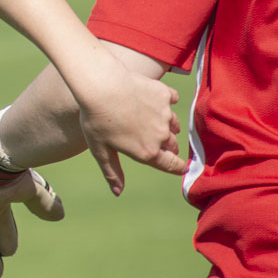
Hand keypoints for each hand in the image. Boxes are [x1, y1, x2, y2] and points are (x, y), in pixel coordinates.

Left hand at [74, 44, 184, 194]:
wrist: (101, 85)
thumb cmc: (96, 119)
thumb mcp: (100, 150)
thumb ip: (112, 172)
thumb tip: (117, 192)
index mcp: (148, 152)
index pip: (172, 165)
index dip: (177, 167)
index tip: (181, 167)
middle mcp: (161, 135)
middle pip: (172, 145)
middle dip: (168, 147)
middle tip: (157, 142)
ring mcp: (165, 114)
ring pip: (173, 123)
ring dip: (166, 125)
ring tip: (151, 120)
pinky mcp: (165, 94)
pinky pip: (171, 100)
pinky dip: (164, 100)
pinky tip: (152, 98)